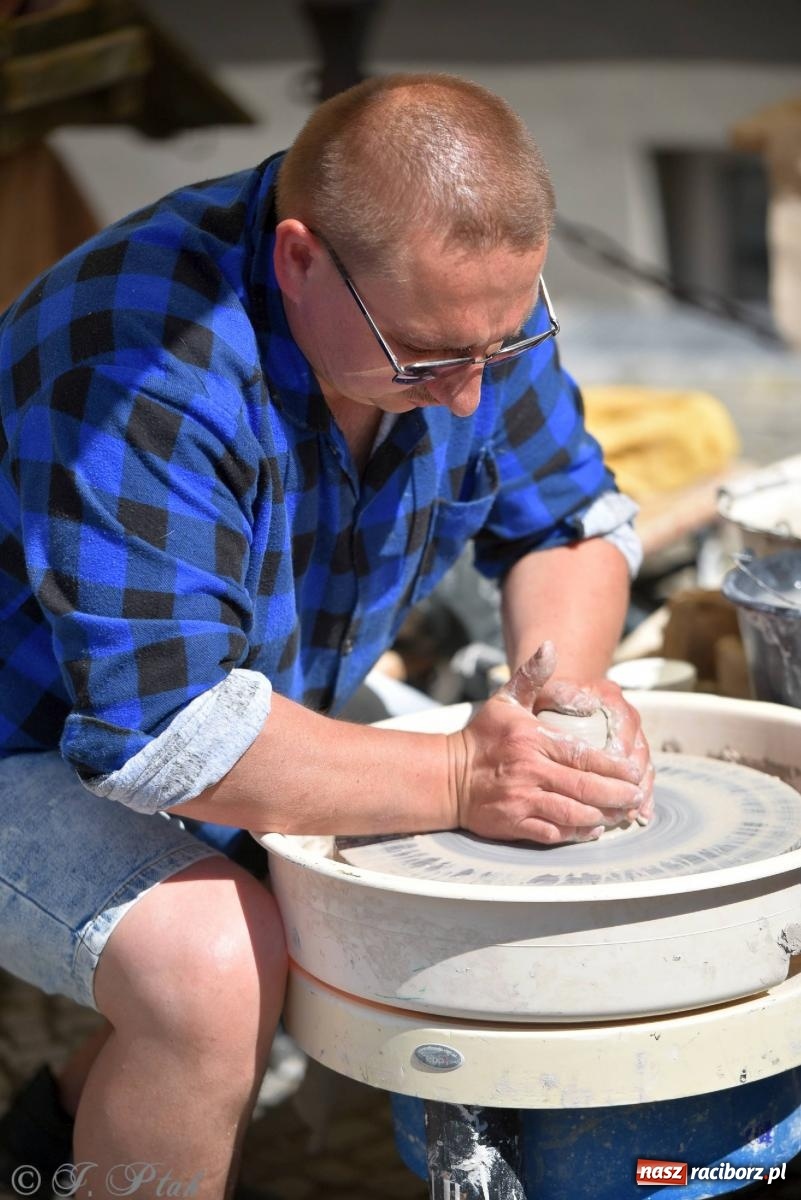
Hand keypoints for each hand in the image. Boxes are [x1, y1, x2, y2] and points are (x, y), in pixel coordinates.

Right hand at [448, 643, 646, 844]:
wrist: (445, 775)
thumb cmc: (482, 737)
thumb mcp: (506, 699)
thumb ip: (533, 675)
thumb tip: (551, 646)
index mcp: (532, 739)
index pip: (583, 755)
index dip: (614, 767)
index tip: (634, 772)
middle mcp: (529, 770)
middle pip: (585, 787)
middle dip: (617, 796)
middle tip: (636, 798)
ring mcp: (521, 799)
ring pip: (572, 812)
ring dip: (602, 816)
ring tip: (621, 815)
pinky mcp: (513, 823)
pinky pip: (552, 833)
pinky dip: (576, 834)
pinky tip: (593, 830)